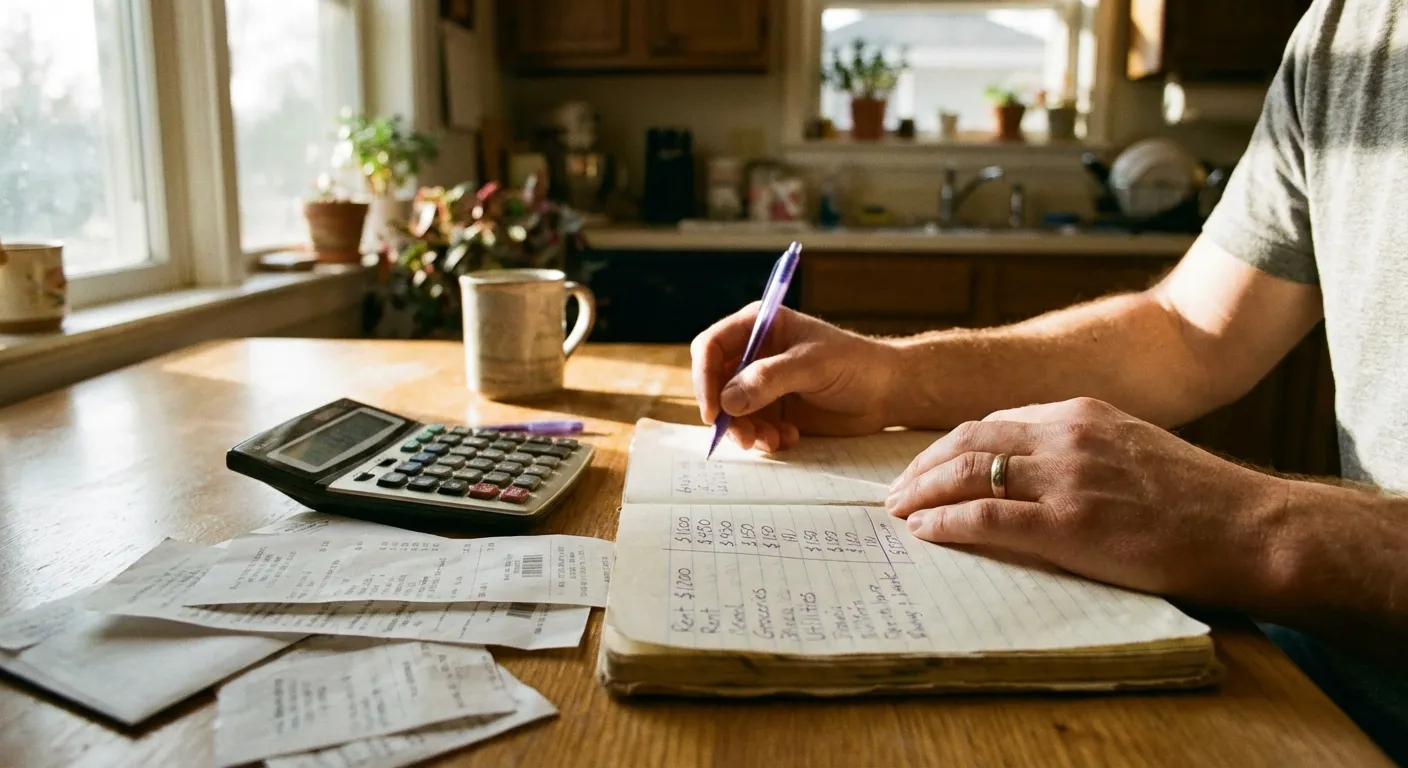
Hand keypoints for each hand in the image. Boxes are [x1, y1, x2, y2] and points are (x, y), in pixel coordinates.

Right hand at [690, 304, 897, 451]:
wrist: (885, 392)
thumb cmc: (855, 364)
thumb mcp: (813, 365)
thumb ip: (770, 379)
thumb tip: (728, 400)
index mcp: (758, 327)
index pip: (711, 347)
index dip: (704, 377)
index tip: (714, 411)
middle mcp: (754, 354)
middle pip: (715, 383)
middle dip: (726, 413)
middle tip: (745, 437)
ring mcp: (761, 384)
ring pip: (731, 411)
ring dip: (745, 431)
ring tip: (772, 441)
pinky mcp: (773, 409)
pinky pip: (751, 427)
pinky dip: (764, 438)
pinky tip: (789, 438)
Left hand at [885, 397, 1285, 606]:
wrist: (1249, 527)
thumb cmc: (1198, 499)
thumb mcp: (1133, 450)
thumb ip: (1083, 450)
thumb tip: (1037, 472)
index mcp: (1082, 413)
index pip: (993, 420)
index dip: (949, 445)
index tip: (926, 464)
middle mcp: (1067, 436)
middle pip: (968, 440)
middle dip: (923, 465)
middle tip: (895, 489)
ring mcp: (1067, 478)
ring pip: (968, 473)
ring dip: (923, 492)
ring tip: (898, 510)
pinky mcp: (1070, 525)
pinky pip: (986, 518)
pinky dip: (945, 523)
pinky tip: (924, 531)